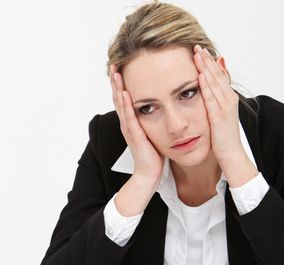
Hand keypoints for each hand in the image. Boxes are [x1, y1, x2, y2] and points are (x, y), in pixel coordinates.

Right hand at [109, 64, 164, 179]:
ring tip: (115, 72)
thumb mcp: (152, 132)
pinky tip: (125, 93)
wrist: (149, 172)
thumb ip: (151, 120)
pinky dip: (126, 105)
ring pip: (121, 105)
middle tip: (114, 63)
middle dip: (116, 80)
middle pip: (118, 98)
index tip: (121, 67)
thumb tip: (158, 109)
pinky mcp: (135, 135)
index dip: (121, 83)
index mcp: (132, 122)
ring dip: (117, 87)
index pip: (124, 99)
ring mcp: (129, 129)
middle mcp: (127, 123)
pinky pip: (129, 118)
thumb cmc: (152, 154)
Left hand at [192, 45, 243, 163]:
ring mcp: (225, 108)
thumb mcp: (220, 114)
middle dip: (207, 60)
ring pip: (214, 83)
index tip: (201, 51)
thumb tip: (208, 87)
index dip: (211, 62)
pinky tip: (200, 76)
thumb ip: (216, 100)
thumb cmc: (224, 136)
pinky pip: (211, 99)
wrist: (231, 153)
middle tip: (197, 46)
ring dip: (206, 68)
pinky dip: (206, 86)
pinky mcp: (219, 117)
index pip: (220, 75)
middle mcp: (229, 100)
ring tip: (197, 54)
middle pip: (217, 75)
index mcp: (229, 98)